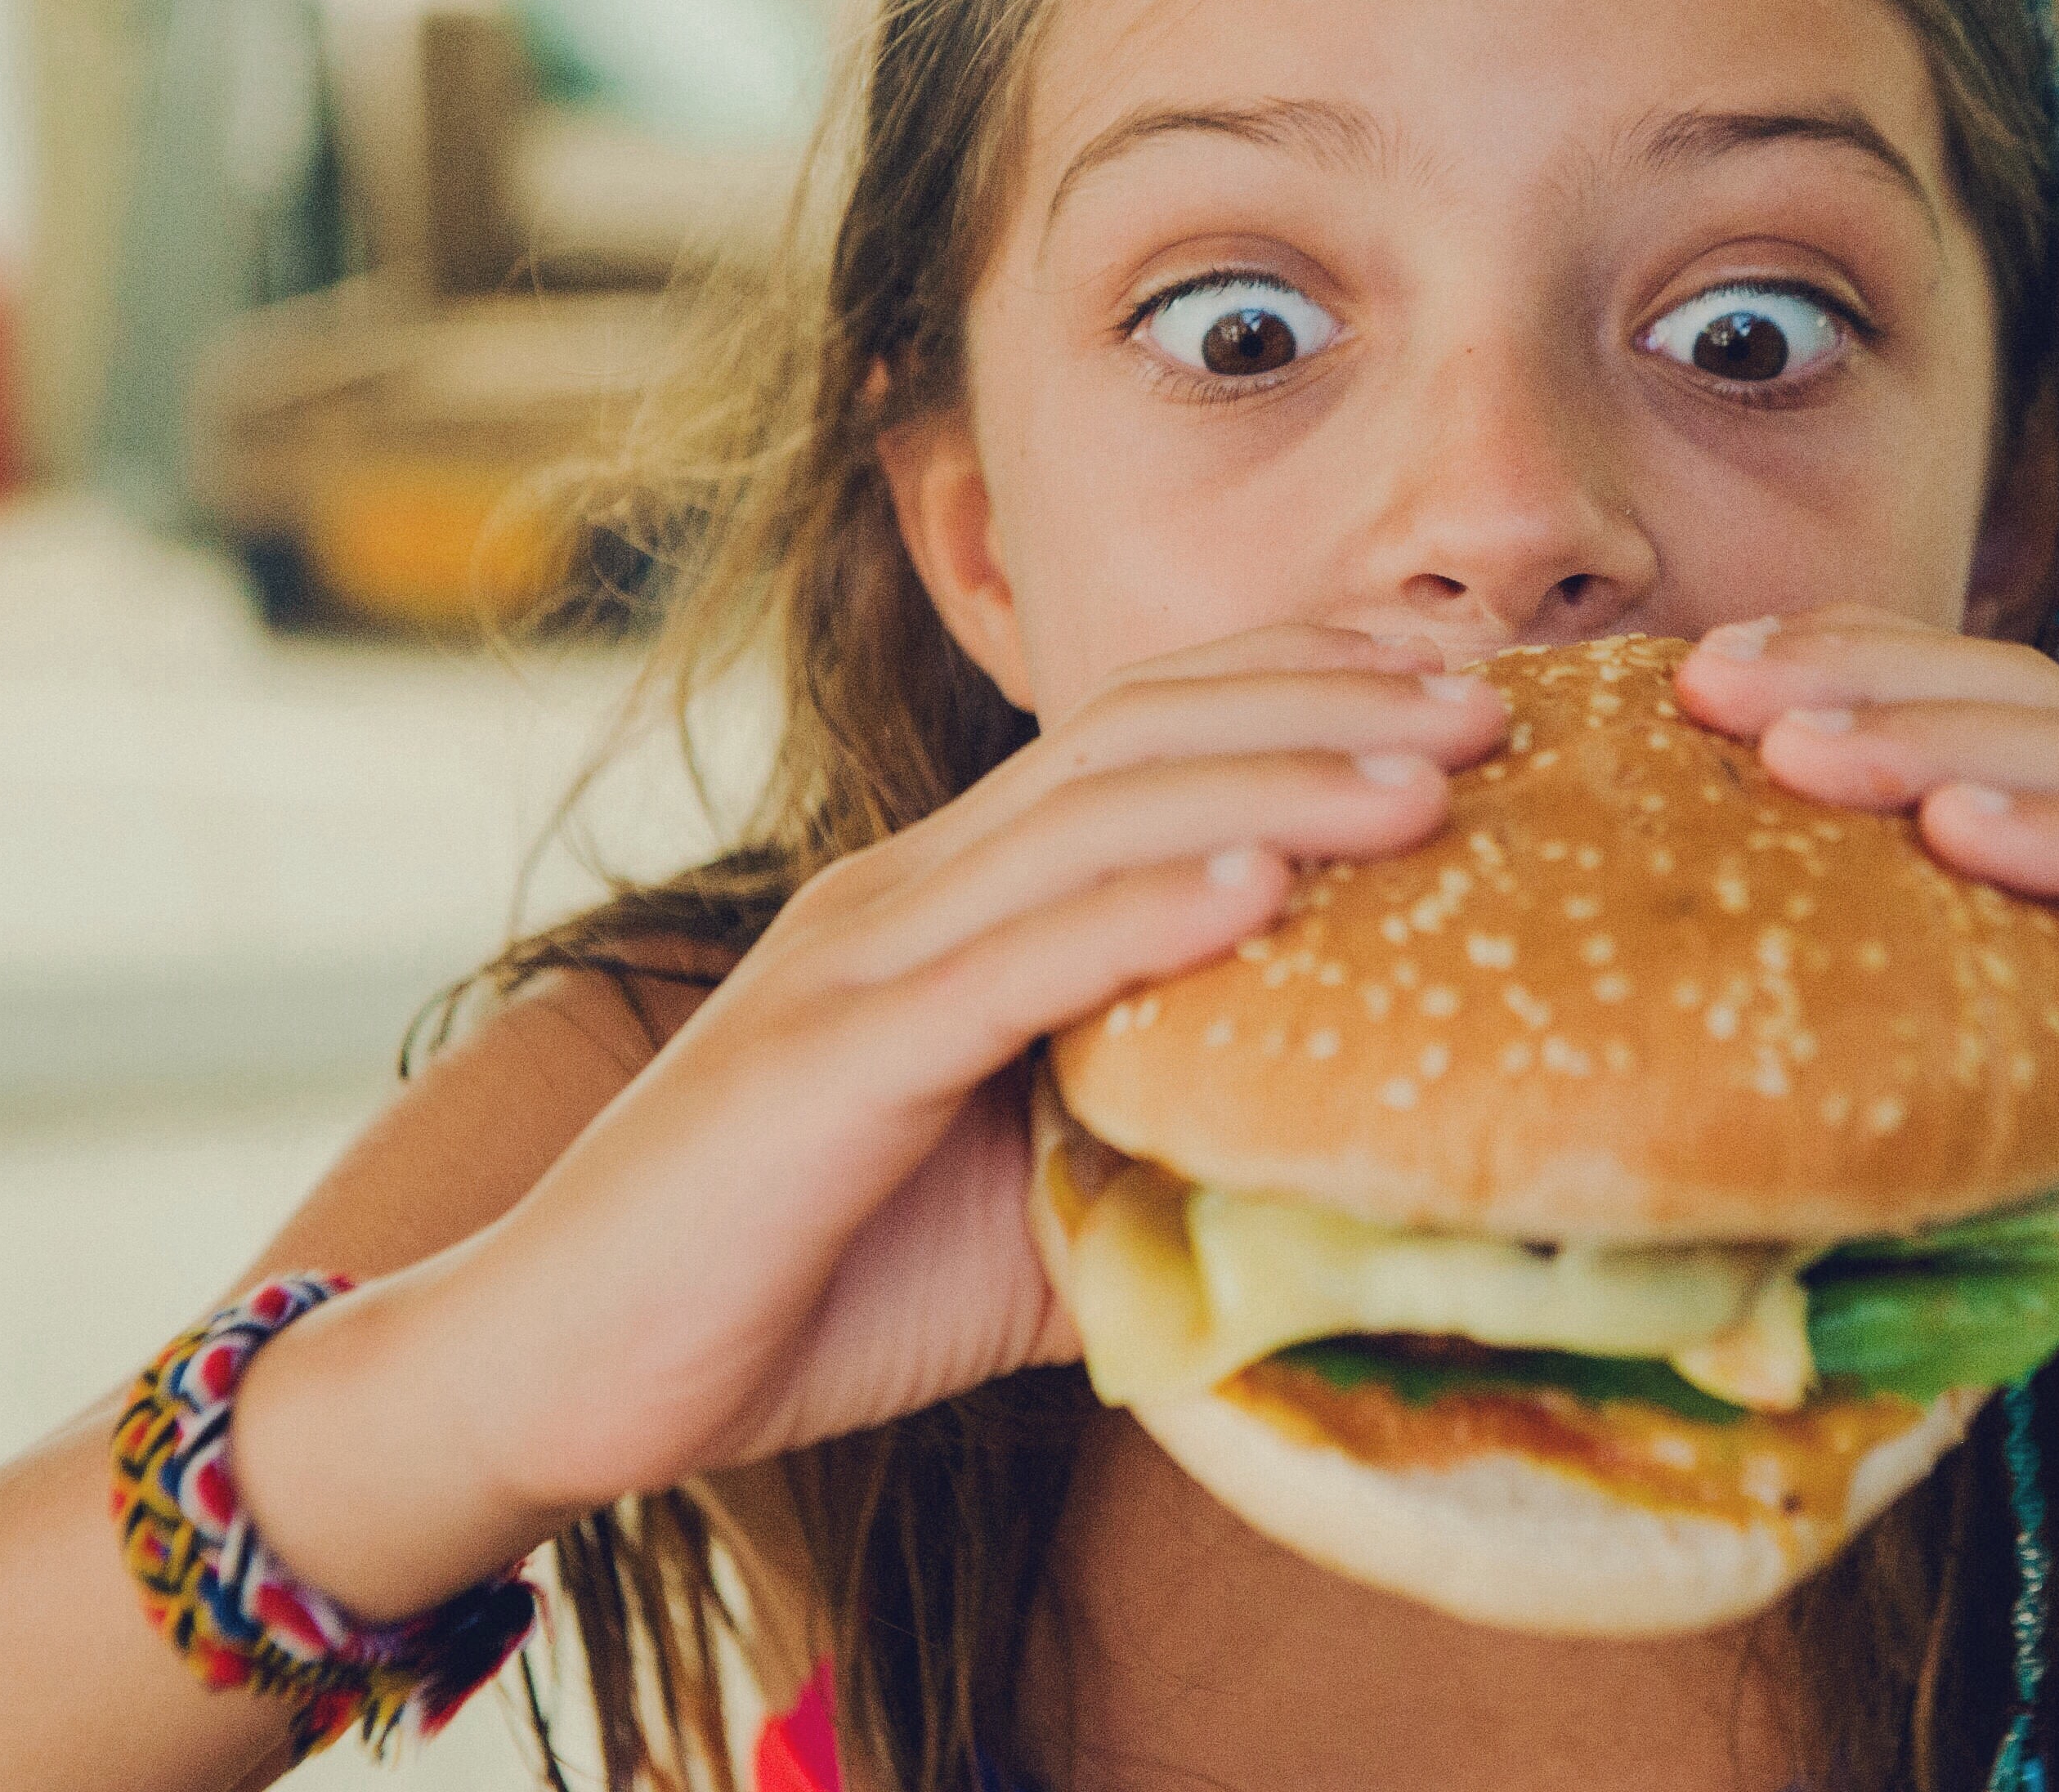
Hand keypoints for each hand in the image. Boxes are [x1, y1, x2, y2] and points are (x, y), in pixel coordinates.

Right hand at [238, 624, 1504, 1613]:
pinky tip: (1262, 888)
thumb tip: (1357, 1192)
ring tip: (1432, 779)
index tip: (1455, 679)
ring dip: (1275, 785)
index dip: (1298, 682)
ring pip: (1090, 823)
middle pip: (1138, 739)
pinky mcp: (826, 1060)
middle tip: (1492, 698)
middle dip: (1325, 701)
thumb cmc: (806, 1289)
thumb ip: (1166, 1167)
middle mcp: (908, 889)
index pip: (1142, 736)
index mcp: (954, 898)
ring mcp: (859, 959)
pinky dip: (1141, 916)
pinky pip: (1007, 966)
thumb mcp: (1033, 1216)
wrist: (565, 1379)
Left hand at [1674, 607, 2058, 1524]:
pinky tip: (1958, 822)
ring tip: (1792, 738)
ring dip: (1931, 736)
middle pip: (2013, 715)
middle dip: (1853, 679)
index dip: (1839, 704)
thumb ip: (1965, 1164)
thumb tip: (1778, 1165)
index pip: (1972, 752)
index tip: (1692, 706)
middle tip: (1706, 682)